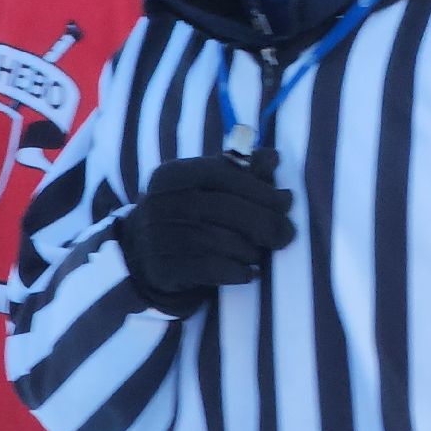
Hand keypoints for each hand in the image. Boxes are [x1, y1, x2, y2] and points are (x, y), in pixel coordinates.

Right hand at [119, 148, 295, 316]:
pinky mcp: (164, 267)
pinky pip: (211, 269)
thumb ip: (241, 171)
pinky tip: (250, 274)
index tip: (287, 201)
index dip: (261, 188)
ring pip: (222, 241)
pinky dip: (237, 272)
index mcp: (175, 174)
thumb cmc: (187, 214)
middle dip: (265, 222)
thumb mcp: (208, 187)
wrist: (141, 254)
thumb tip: (275, 157)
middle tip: (288, 234)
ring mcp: (160, 235)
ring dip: (252, 250)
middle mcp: (163, 201)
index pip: (224, 175)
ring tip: (262, 253)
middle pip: (227, 208)